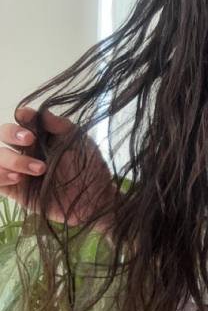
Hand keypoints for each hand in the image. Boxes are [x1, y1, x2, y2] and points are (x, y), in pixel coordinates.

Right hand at [0, 105, 116, 228]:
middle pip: (2, 134)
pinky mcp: (15, 190)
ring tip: (39, 169)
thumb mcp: (80, 142)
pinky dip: (1, 176)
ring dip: (11, 159)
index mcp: (40, 136)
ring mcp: (18, 169)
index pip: (22, 120)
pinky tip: (18, 178)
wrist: (95, 199)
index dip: (21, 117)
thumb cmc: (89, 168)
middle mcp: (26, 150)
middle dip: (11, 133)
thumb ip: (61, 126)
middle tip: (30, 140)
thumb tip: (42, 111)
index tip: (27, 117)